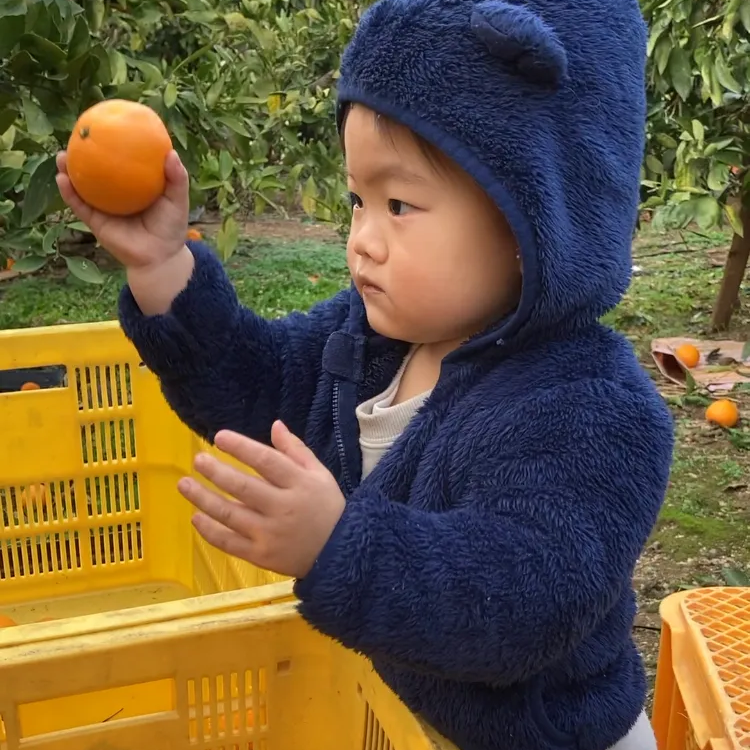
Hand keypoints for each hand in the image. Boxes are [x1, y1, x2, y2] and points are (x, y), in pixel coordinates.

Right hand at [56, 149, 189, 269]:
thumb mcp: (177, 200)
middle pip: (96, 170)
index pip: (121, 161)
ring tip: (61, 156)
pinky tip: (62, 179)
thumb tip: (171, 153)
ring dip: (68, 170)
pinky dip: (69, 193)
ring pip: (81, 185)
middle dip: (83, 154)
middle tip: (78, 136)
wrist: (160, 256)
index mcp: (133, 185)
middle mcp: (115, 194)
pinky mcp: (95, 222)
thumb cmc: (171, 227)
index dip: (112, 144)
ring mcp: (104, 207)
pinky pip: (79, 205)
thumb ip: (177, 178)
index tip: (105, 124)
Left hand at [178, 421, 345, 578]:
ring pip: (229, 515)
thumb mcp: (320, 474)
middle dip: (216, 472)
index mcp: (299, 484)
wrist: (341, 554)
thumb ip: (296, 450)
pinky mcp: (260, 556)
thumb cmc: (327, 508)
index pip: (266, 461)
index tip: (220, 437)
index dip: (241, 448)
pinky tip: (196, 516)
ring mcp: (269, 534)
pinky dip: (209, 530)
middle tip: (198, 459)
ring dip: (203, 498)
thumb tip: (275, 425)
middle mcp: (282, 509)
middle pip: (243, 487)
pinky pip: (229, 542)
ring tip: (184, 483)